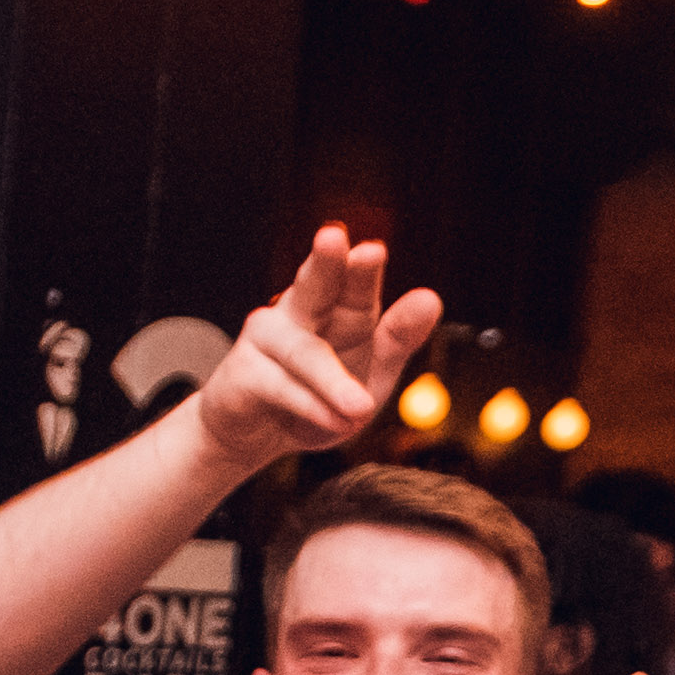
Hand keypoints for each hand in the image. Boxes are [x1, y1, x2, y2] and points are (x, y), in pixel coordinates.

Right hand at [193, 228, 446, 474]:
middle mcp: (299, 311)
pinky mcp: (243, 373)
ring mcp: (267, 339)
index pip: (354, 285)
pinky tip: (335, 422)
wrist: (257, 436)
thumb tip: (431, 298)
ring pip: (304, 354)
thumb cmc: (320, 399)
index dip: (362, 270)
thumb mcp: (372, 373)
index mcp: (338, 307)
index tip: (373, 252)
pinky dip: (311, 407)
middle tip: (333, 238)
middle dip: (324, 263)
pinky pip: (281, 388)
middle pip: (313, 285)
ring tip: (361, 408)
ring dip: (333, 381)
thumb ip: (399, 339)